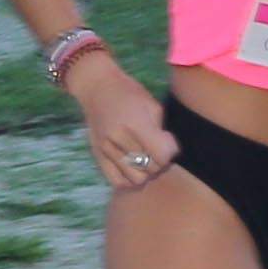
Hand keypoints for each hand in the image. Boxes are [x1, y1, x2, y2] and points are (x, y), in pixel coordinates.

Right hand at [68, 55, 178, 190]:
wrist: (96, 87)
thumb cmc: (129, 93)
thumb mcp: (151, 105)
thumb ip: (160, 131)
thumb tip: (167, 153)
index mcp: (135, 123)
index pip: (162, 155)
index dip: (170, 151)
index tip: (167, 140)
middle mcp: (118, 139)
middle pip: (151, 168)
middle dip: (160, 161)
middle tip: (157, 148)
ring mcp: (106, 150)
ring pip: (136, 179)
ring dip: (145, 172)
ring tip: (145, 159)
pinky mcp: (97, 156)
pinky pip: (117, 181)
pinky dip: (129, 179)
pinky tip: (133, 167)